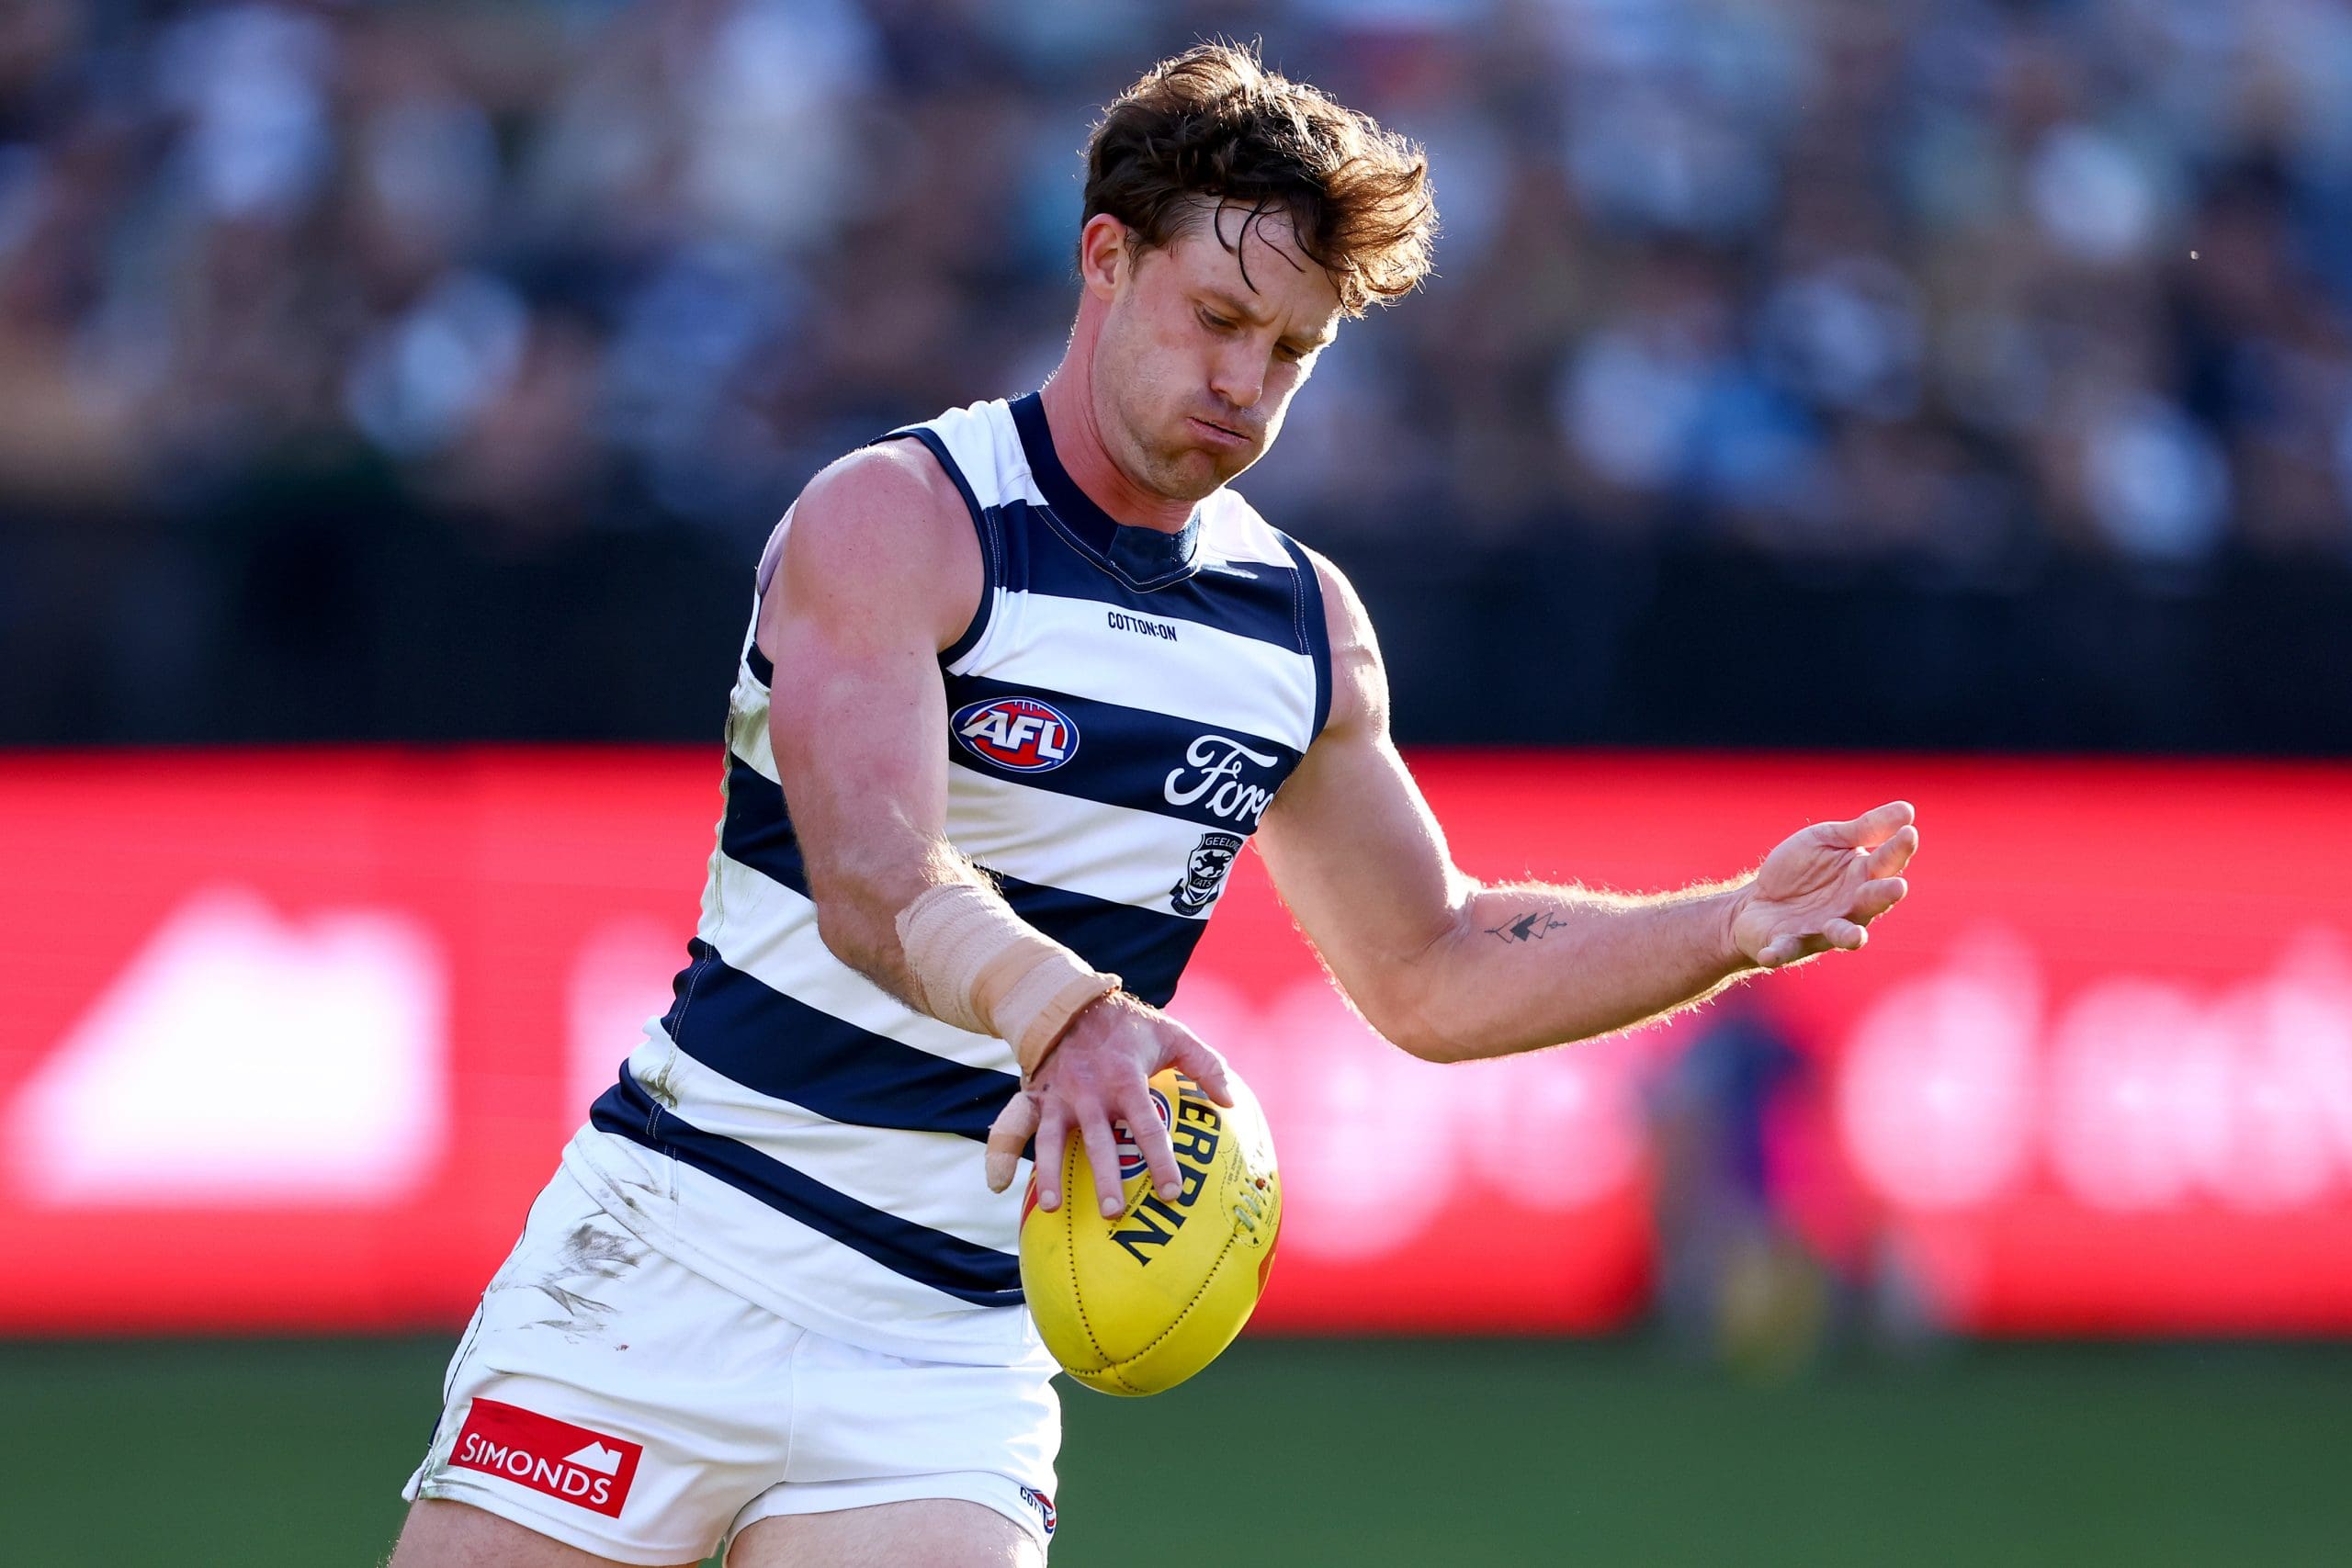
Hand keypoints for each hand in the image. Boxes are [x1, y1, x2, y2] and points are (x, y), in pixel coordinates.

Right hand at [982, 991, 1233, 1217]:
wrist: (1068, 1001)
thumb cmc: (1127, 1026)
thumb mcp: (1171, 1034)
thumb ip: (1205, 1064)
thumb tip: (1231, 1101)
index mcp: (1124, 1079)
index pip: (1146, 1126)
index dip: (1160, 1160)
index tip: (1174, 1192)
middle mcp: (1088, 1092)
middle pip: (1098, 1142)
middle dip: (1105, 1178)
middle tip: (1114, 1213)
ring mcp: (1057, 1097)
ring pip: (1051, 1141)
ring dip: (1051, 1174)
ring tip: (1053, 1208)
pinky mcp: (1034, 1099)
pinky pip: (1012, 1127)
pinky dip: (1001, 1153)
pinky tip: (998, 1185)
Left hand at [1731, 800, 1917, 969]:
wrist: (1756, 900)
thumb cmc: (1800, 870)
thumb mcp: (1828, 840)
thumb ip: (1864, 829)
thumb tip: (1908, 809)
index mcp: (1862, 878)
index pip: (1887, 864)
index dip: (1898, 850)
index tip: (1909, 832)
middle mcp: (1850, 909)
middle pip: (1872, 902)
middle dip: (1883, 895)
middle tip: (1896, 886)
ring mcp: (1821, 929)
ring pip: (1841, 935)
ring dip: (1848, 935)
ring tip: (1856, 936)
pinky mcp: (1787, 944)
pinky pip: (1785, 950)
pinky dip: (1777, 953)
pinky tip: (1767, 955)